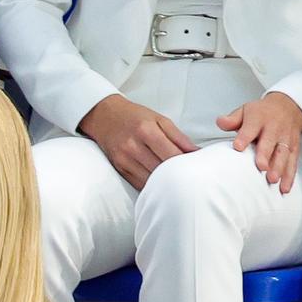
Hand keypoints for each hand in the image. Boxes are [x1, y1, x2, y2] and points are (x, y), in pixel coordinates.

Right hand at [79, 94, 198, 190]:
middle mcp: (133, 147)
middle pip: (161, 170)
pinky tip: (161, 184)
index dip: (186, 164)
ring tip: (178, 182)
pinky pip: (140, 184)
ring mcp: (124, 160)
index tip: (196, 168)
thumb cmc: (136, 116)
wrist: (105, 116)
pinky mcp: (120, 169)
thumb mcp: (160, 119)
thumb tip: (197, 152)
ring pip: (151, 180)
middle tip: (190, 178)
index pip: (171, 155)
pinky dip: (152, 185)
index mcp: (147, 131)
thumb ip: (179, 137)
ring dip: (165, 183)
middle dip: (177, 175)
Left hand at [217, 92, 301, 193]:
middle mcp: (274, 128)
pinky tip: (284, 188)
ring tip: (272, 180)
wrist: (287, 107)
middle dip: (266, 154)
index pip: (251, 127)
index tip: (238, 147)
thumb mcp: (245, 111)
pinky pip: (293, 161)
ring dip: (279, 167)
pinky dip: (290, 176)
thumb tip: (220, 122)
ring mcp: (285, 138)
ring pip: (283, 153)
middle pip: (269, 141)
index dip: (244, 137)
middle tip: (261, 167)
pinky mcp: (294, 148)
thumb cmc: (261, 113)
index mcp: (259, 118)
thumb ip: (232, 119)